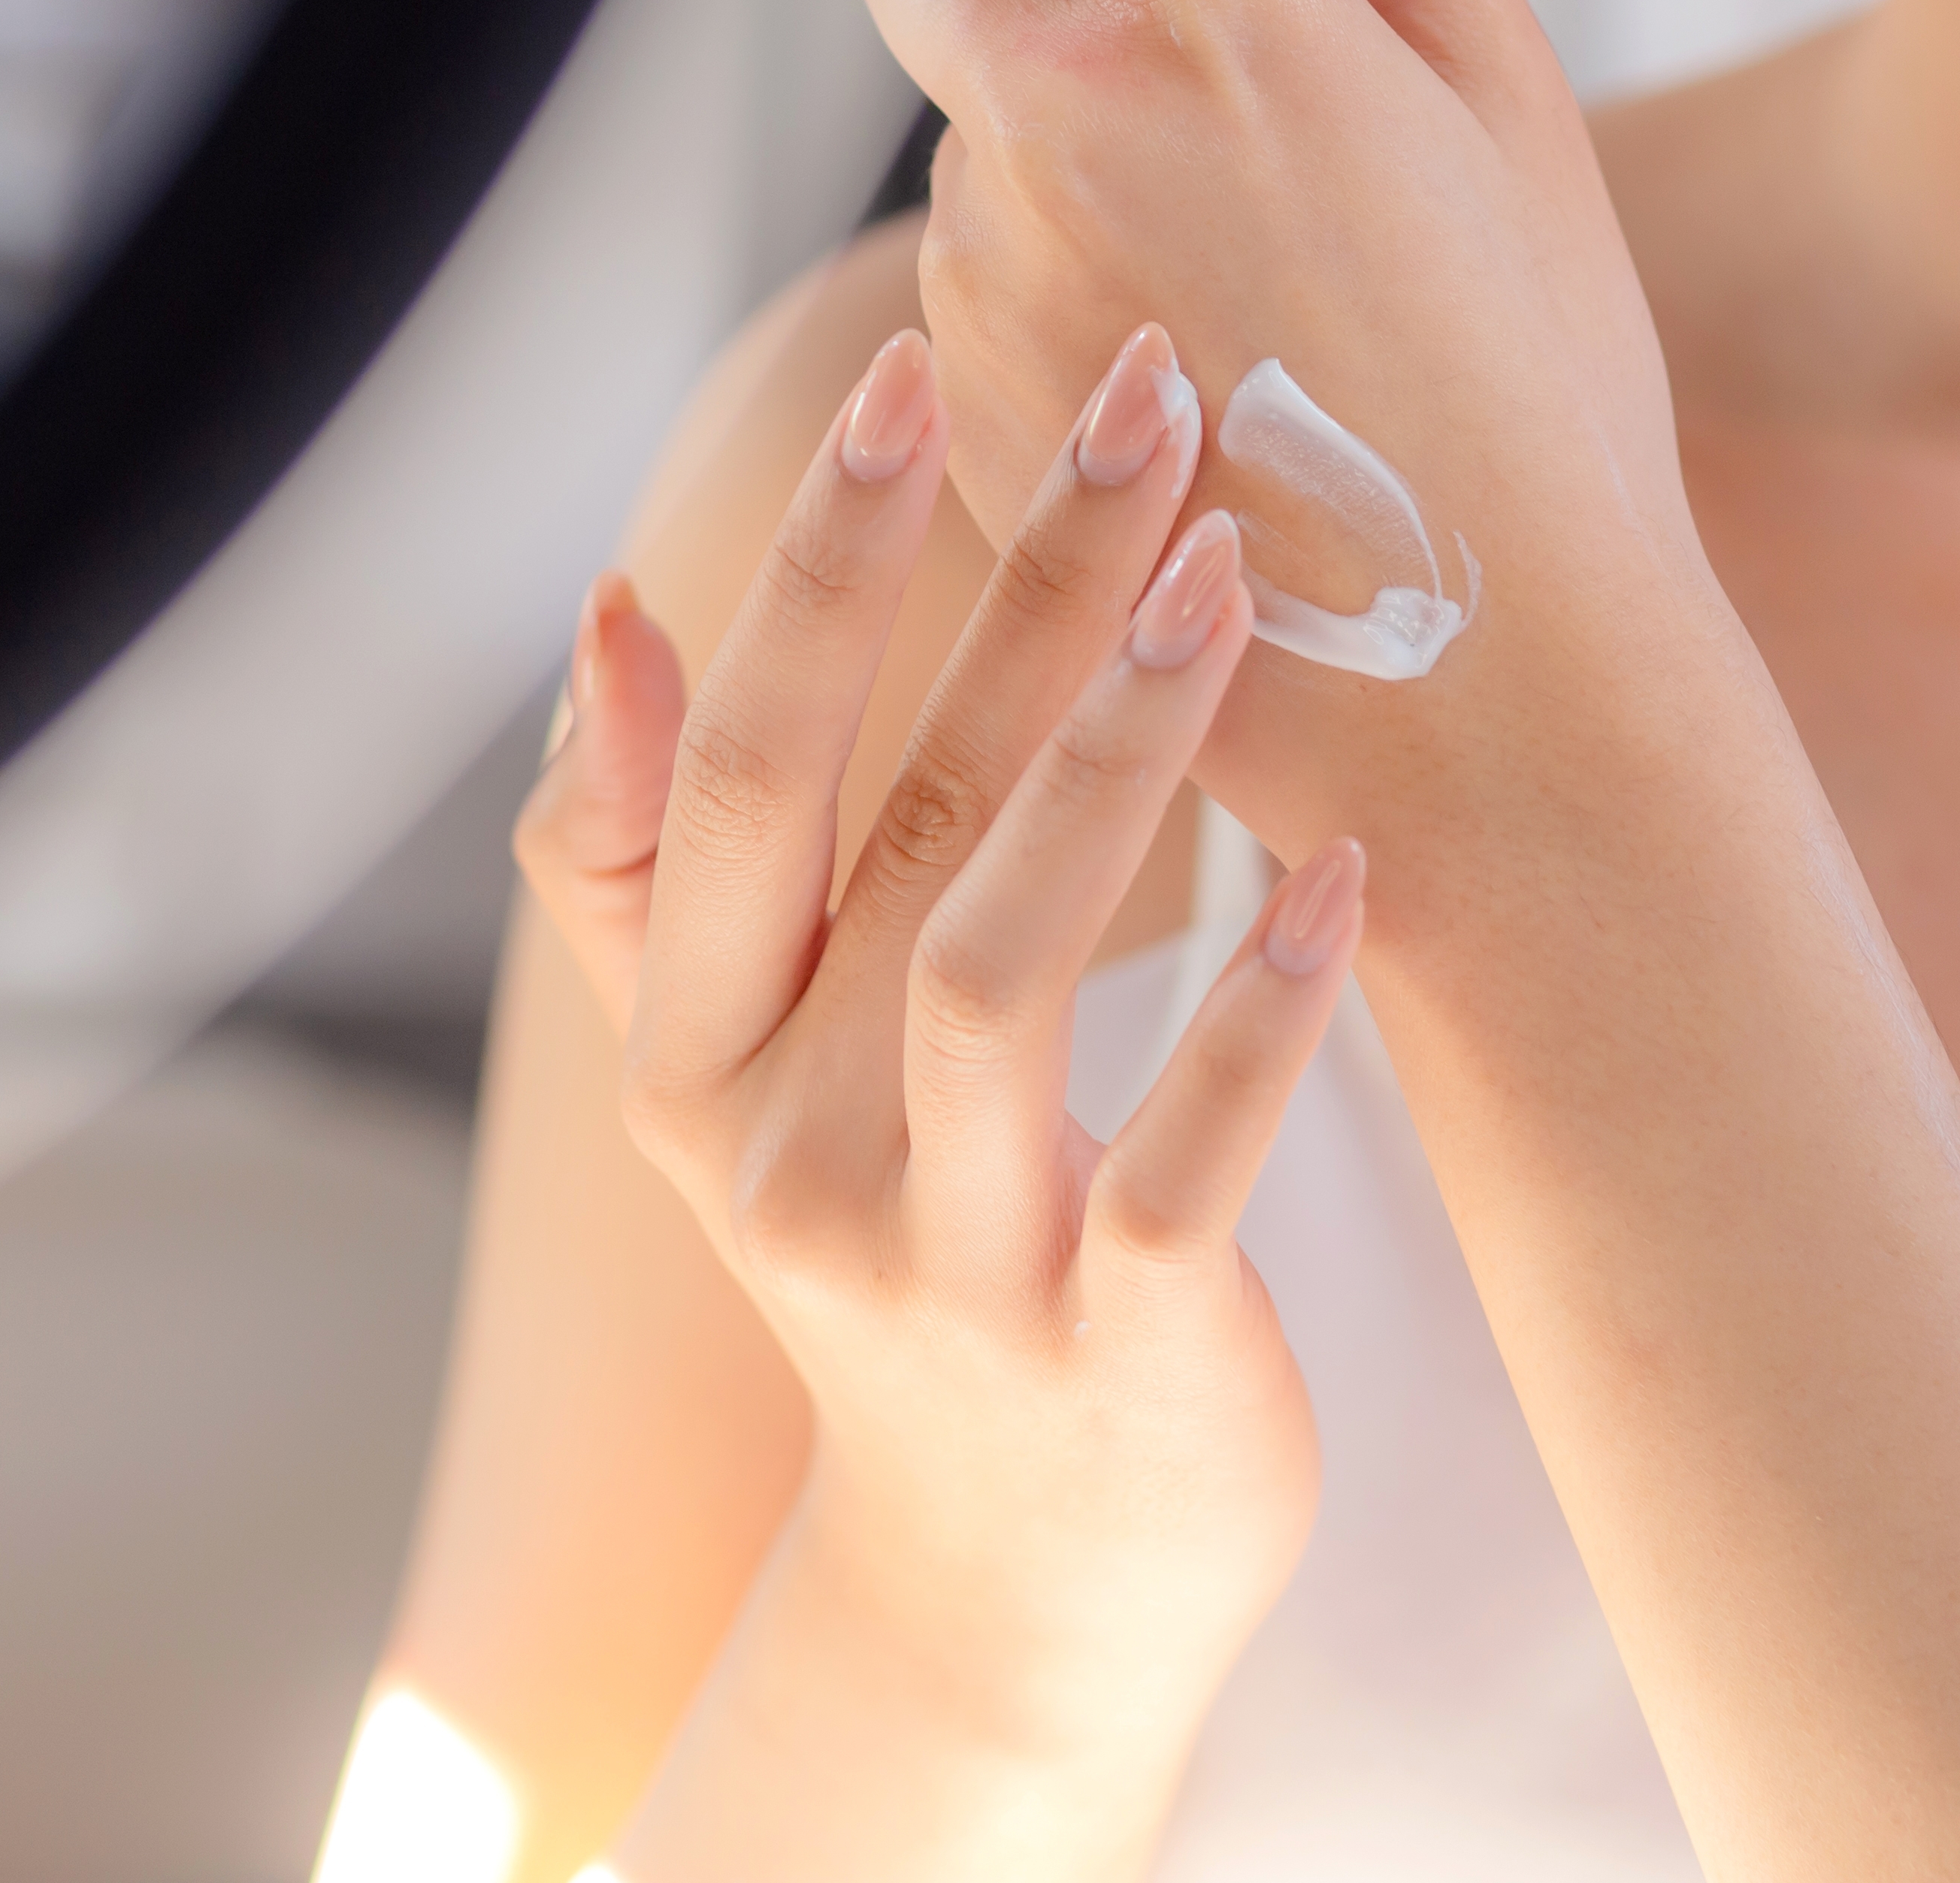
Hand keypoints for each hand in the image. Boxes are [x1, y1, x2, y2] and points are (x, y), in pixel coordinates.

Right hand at [519, 324, 1366, 1802]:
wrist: (1005, 1591)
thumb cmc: (886, 1254)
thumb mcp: (724, 1083)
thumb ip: (642, 873)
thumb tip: (607, 617)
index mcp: (693, 1054)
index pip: (728, 768)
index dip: (809, 570)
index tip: (903, 368)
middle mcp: (782, 1150)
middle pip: (881, 820)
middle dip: (1005, 586)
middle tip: (1139, 385)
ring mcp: (943, 1261)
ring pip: (1002, 971)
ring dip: (1119, 754)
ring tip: (1232, 568)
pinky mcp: (1111, 1354)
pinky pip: (1182, 1166)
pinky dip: (1262, 1018)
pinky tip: (1352, 875)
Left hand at [857, 0, 1706, 852]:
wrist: (1491, 695)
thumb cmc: (1540, 383)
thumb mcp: (1502, 84)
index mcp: (1217, 13)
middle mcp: (1067, 129)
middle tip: (1163, 50)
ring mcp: (992, 284)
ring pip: (952, 134)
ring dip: (1040, 149)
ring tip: (1226, 269)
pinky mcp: (954, 418)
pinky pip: (957, 292)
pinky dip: (1039, 299)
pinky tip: (1184, 382)